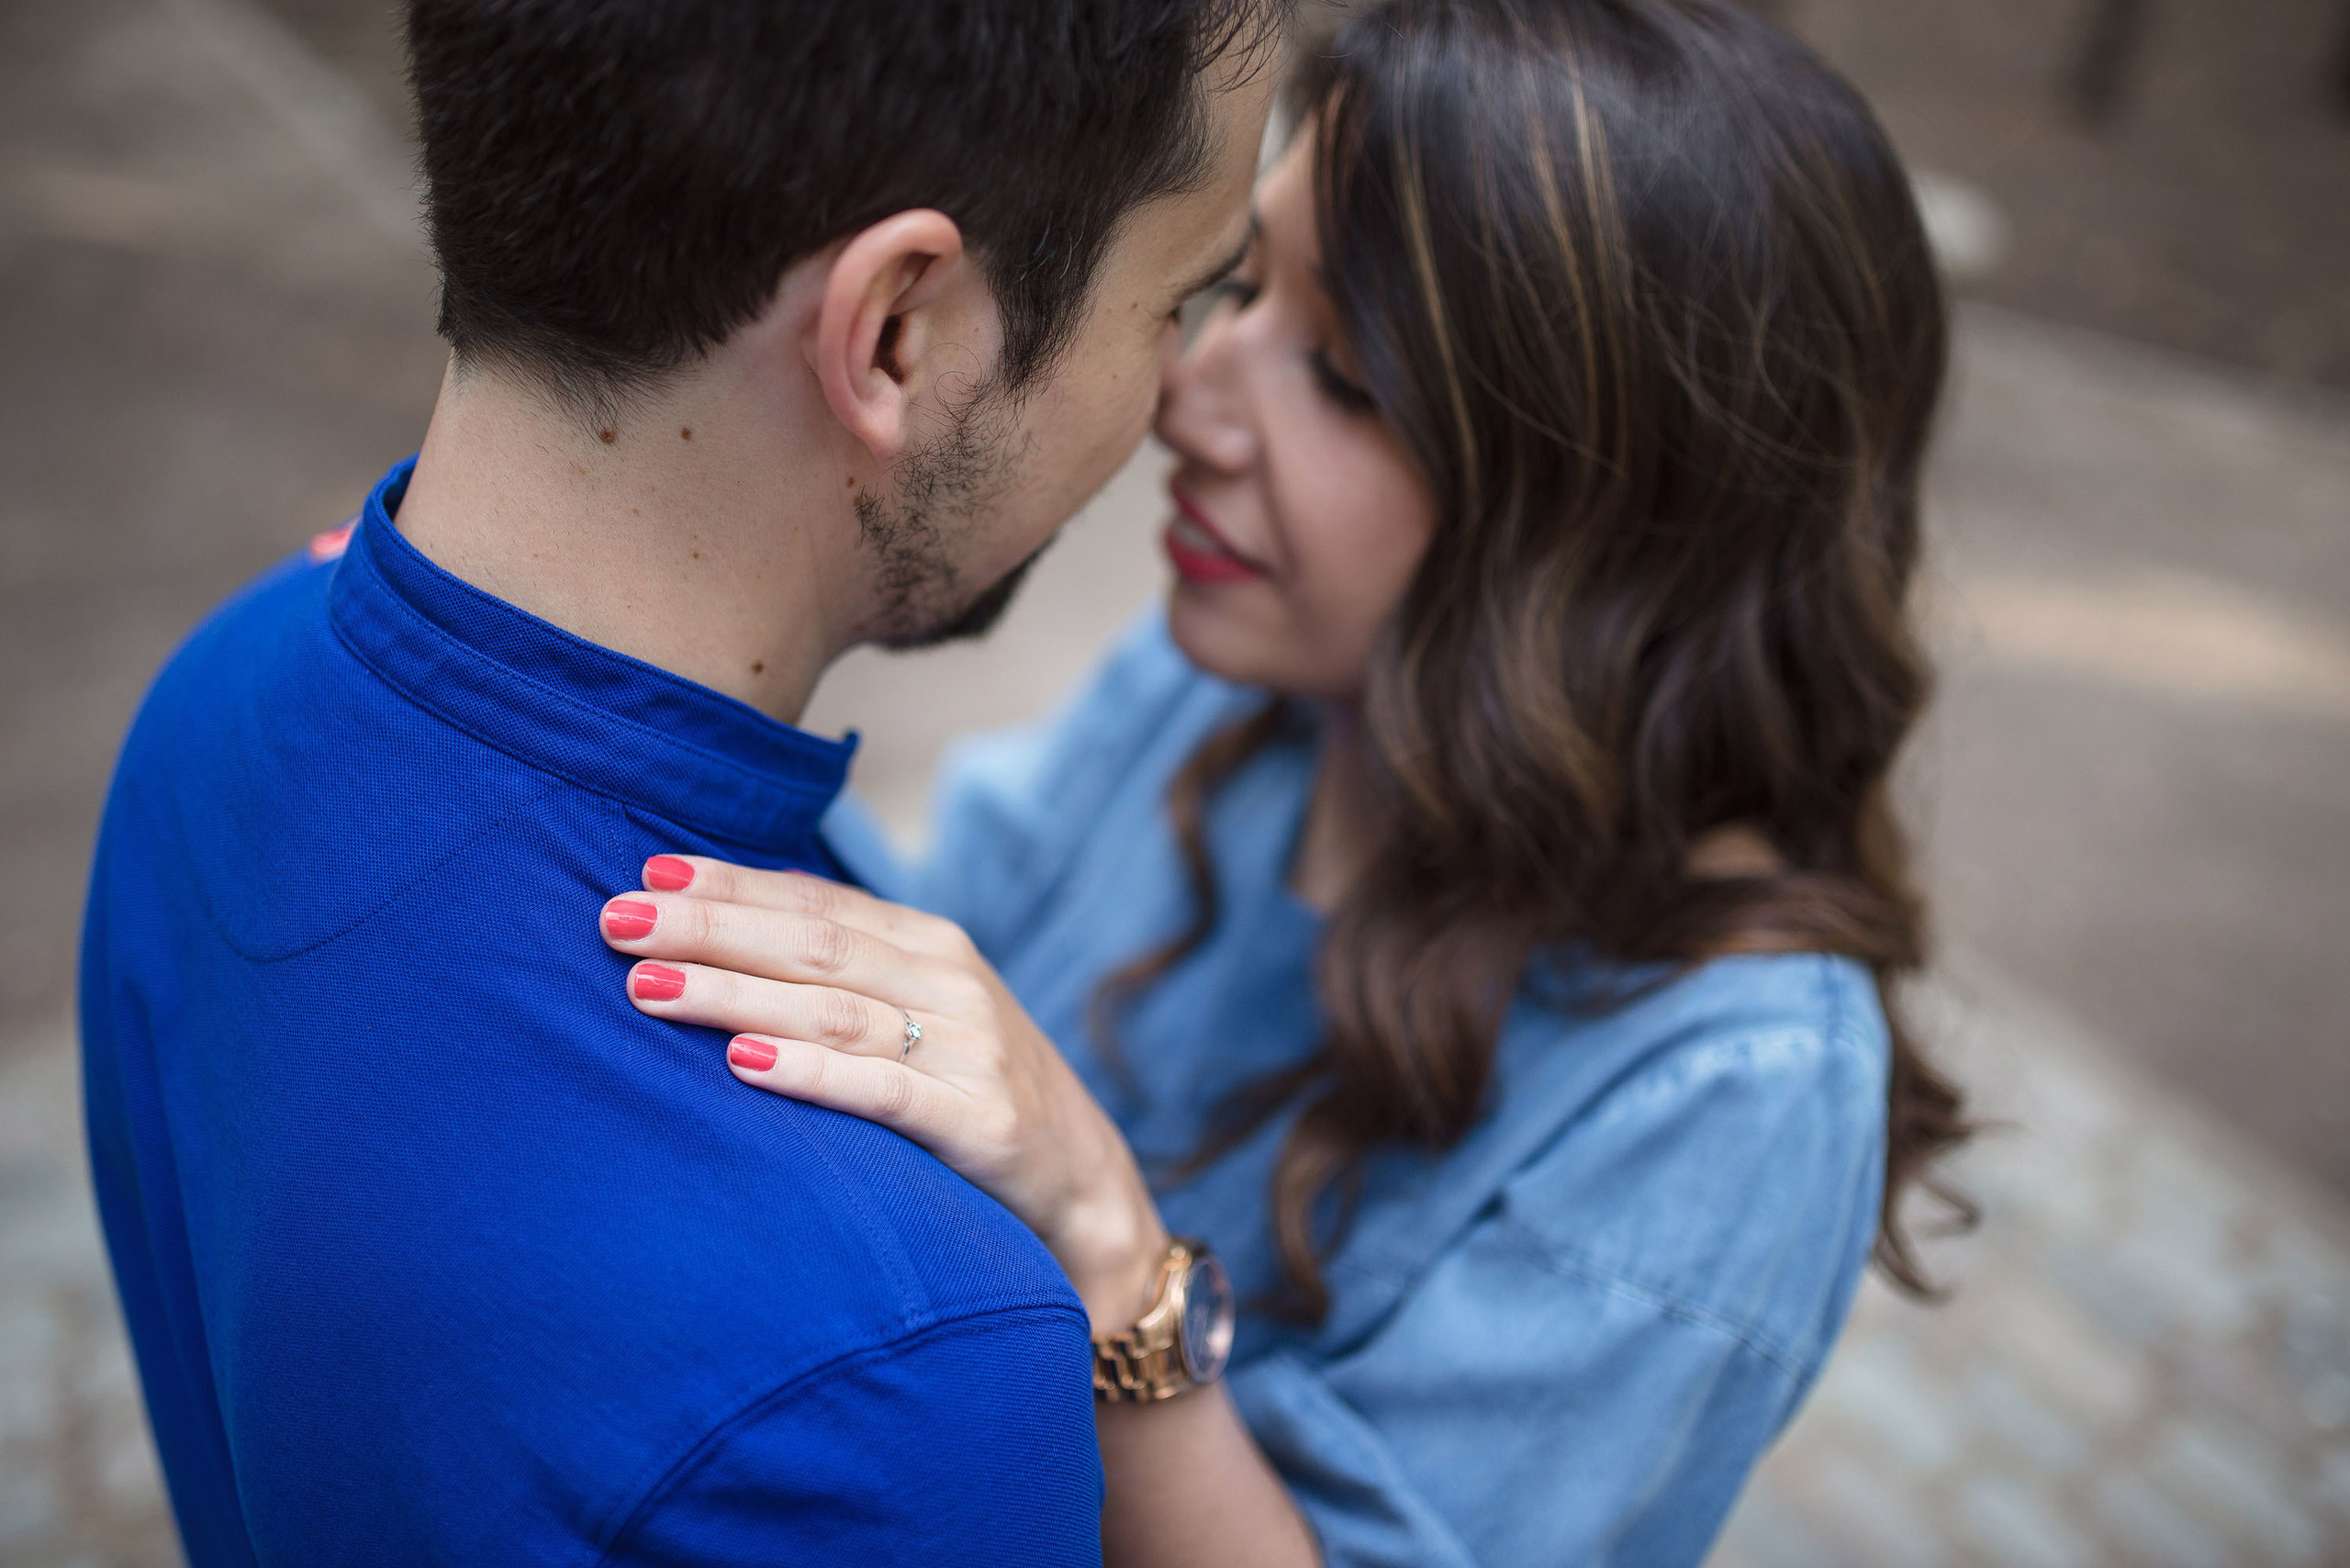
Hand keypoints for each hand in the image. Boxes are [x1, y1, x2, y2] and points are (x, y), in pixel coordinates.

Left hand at [599, 856, 1169, 1329]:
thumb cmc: (975, 1094)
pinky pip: (883, 1093)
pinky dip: (811, 1073)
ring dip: (735, 993)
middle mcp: (951, 984)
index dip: (730, 884)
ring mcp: (970, 1051)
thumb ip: (844, 974)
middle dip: (709, 928)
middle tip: (616, 921)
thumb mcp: (922, 1016)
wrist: (1085, 1188)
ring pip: (835, 1008)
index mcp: (930, 945)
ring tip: (651, 988)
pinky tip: (743, 1064)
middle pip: (814, 943)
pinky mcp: (982, 1124)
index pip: (815, 900)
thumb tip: (721, 930)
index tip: (644, 874)